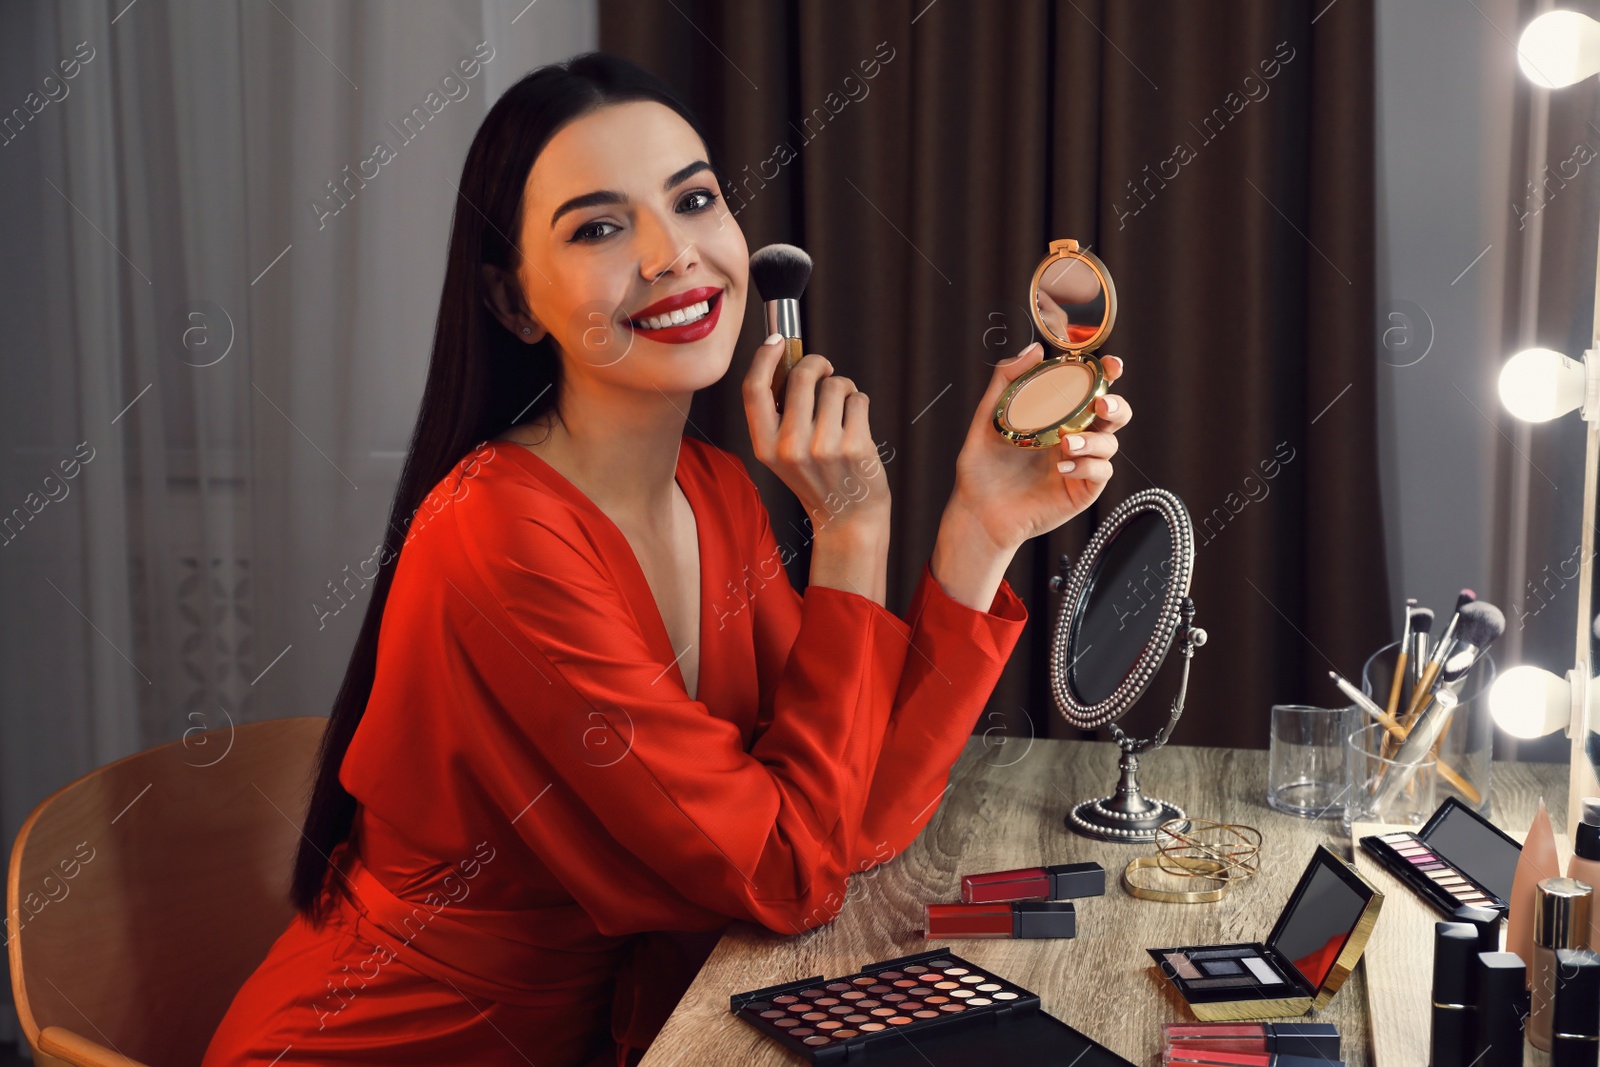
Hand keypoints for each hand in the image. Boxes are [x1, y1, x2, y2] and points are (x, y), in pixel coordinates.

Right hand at [742, 335, 889, 536]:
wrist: (847, 518)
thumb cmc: (817, 478)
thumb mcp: (781, 454)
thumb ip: (778, 414)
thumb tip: (784, 359)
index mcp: (765, 447)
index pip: (754, 389)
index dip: (764, 358)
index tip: (776, 342)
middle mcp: (790, 447)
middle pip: (800, 376)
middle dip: (817, 364)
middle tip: (824, 369)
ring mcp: (823, 448)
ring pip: (835, 385)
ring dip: (843, 387)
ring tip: (843, 407)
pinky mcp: (854, 447)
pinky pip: (858, 399)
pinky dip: (859, 402)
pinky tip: (856, 422)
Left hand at [946, 343, 1130, 553]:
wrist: (977, 509)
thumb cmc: (982, 466)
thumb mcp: (988, 416)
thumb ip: (1008, 379)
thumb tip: (1035, 349)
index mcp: (1057, 415)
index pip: (1090, 389)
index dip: (1107, 374)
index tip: (1111, 366)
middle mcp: (1074, 435)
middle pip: (1114, 414)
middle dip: (1116, 405)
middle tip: (1101, 405)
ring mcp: (1080, 463)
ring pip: (1110, 443)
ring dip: (1095, 439)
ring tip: (1067, 443)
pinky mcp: (1082, 489)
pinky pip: (1101, 472)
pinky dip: (1086, 466)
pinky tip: (1062, 469)